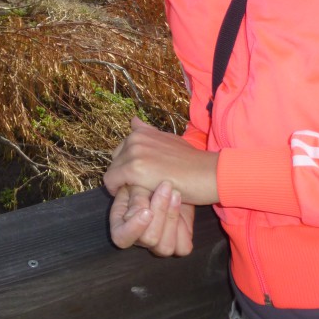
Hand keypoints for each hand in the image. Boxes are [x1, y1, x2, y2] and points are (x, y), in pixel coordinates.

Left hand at [104, 117, 219, 204]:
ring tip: (140, 192)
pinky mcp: (133, 170)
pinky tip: (133, 196)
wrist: (208, 173)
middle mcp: (134, 139)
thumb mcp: (169, 139)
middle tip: (140, 186)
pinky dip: (117, 191)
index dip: (128, 165)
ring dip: (122, 183)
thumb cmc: (192, 161)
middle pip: (115, 160)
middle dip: (123, 173)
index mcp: (141, 132)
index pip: (121, 150)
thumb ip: (149, 133)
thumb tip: (133, 121)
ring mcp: (133, 153)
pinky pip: (111, 182)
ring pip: (112, 172)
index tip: (139, 177)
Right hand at [109, 182, 194, 255]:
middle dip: (159, 211)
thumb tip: (130, 216)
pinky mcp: (178, 244)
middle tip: (166, 185)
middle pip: (148, 239)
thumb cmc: (148, 177)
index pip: (121, 237)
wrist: (172, 181)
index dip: (133, 228)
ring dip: (172, 217)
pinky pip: (182, 247)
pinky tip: (183, 205)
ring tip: (175, 192)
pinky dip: (184, 226)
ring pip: (165, 247)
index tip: (147, 211)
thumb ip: (132, 197)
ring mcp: (159, 244)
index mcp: (123, 225)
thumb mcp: (138, 180)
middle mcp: (140, 238)